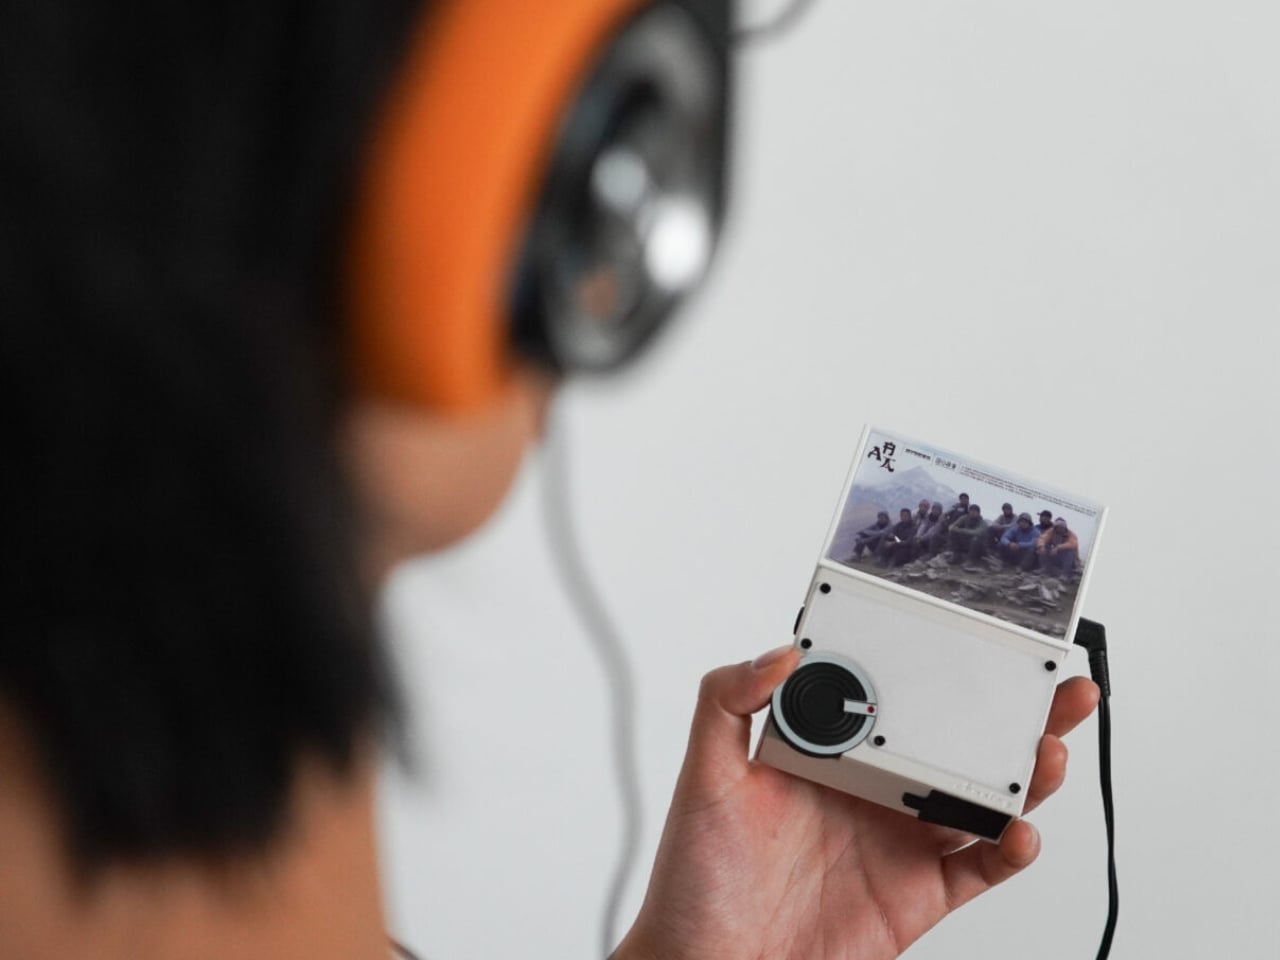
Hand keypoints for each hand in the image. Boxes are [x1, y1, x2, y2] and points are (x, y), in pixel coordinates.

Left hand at [615, 649, 1098, 959]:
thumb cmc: (697, 875)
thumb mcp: (706, 774)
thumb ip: (728, 701)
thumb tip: (782, 649)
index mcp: (829, 748)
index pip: (893, 692)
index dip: (937, 663)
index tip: (976, 635)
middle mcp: (872, 786)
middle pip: (955, 739)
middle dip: (1009, 711)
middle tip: (1052, 687)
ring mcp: (899, 839)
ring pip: (982, 797)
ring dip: (1024, 774)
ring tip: (1046, 750)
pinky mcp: (918, 893)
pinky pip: (980, 867)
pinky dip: (1011, 849)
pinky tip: (1019, 830)